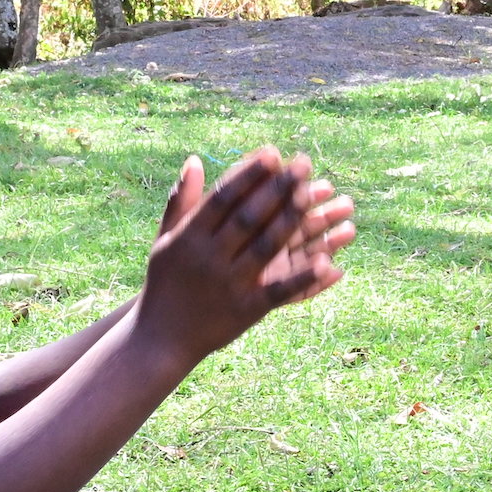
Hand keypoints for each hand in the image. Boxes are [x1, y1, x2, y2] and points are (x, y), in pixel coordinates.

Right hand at [137, 148, 353, 362]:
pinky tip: (331, 262)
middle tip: (304, 164)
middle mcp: (209, 259)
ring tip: (317, 195)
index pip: (223, 198)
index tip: (273, 152)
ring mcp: (229, 286)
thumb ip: (181, 202)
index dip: (249, 174)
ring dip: (294, 220)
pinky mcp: (247, 311)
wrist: (160, 339)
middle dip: (278, 189)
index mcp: (188, 237)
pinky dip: (305, 278)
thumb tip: (195, 160)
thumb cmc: (164, 283)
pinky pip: (280, 292)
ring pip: (267, 248)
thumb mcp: (164, 240)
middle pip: (249, 218)